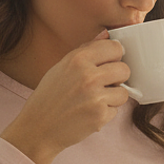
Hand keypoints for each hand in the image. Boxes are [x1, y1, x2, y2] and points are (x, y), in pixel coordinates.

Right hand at [0, 32, 131, 163]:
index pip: (115, 47)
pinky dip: (105, 113)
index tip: (109, 63)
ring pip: (124, 92)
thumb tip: (107, 35)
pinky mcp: (100, 116)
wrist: (38, 128)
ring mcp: (95, 97)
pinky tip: (88, 113)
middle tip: (103, 85)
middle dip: (117, 78)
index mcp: (77, 59)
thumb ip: (85, 51)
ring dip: (113, 97)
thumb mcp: (61, 67)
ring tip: (93, 100)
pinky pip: (116, 110)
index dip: (114, 56)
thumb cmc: (49, 97)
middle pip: (124, 69)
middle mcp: (88, 76)